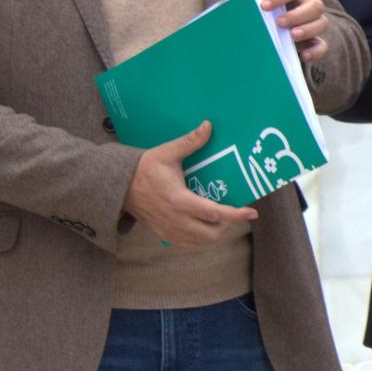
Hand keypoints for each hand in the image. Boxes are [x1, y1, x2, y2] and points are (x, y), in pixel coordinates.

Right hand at [123, 121, 257, 246]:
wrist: (119, 185)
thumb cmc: (144, 168)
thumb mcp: (167, 152)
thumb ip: (190, 142)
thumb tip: (209, 126)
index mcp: (178, 200)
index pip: (214, 213)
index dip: (236, 214)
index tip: (252, 212)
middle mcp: (175, 219)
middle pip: (211, 233)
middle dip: (228, 224)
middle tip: (236, 212)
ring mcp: (169, 229)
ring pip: (201, 242)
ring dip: (216, 233)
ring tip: (223, 218)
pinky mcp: (163, 234)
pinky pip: (188, 244)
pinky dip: (201, 239)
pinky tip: (206, 226)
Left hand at [213, 0, 329, 62]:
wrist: (266, 30)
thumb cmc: (259, 9)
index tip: (263, 6)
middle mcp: (304, 6)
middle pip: (315, 5)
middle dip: (299, 14)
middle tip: (280, 23)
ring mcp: (311, 24)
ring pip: (322, 23)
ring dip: (309, 29)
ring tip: (292, 37)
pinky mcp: (313, 42)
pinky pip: (322, 45)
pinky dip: (316, 50)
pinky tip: (303, 56)